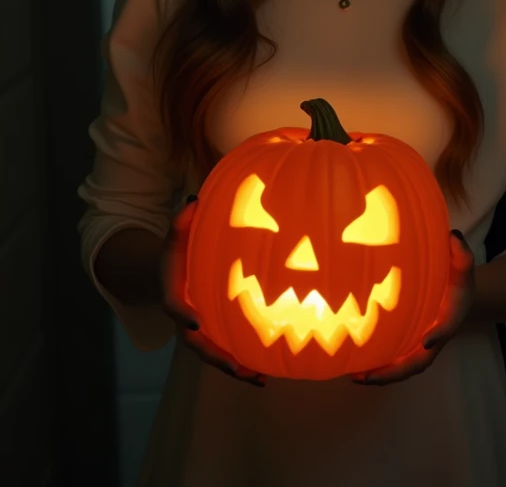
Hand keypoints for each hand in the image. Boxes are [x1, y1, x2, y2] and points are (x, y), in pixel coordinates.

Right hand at [160, 194, 265, 387]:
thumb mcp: (176, 232)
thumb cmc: (178, 251)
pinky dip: (243, 365)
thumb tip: (194, 200)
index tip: (197, 322)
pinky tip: (265, 375)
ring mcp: (199, 330)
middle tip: (234, 364)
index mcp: (172, 291)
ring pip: (212, 354)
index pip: (173, 306)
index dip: (183, 315)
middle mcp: (184, 317)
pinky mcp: (213, 334)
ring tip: (257, 377)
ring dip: (233, 367)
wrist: (169, 274)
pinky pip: (225, 352)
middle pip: (194, 343)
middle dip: (214, 355)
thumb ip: (182, 219)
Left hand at [351, 229, 474, 386]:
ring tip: (355, 376)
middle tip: (370, 375)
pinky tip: (354, 368)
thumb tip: (453, 236)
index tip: (427, 340)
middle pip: (419, 361)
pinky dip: (377, 368)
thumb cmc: (457, 278)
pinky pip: (395, 361)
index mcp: (451, 316)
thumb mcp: (463, 262)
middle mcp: (436, 337)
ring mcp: (422, 345)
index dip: (439, 334)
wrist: (457, 295)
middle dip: (396, 371)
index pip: (447, 327)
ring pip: (404, 367)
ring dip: (382, 375)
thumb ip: (460, 250)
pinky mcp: (409, 344)